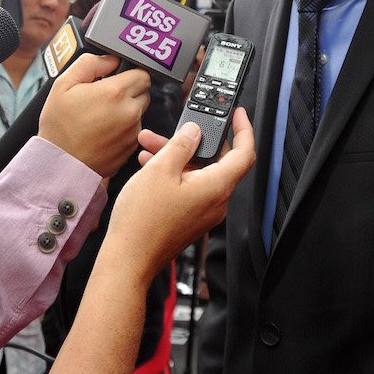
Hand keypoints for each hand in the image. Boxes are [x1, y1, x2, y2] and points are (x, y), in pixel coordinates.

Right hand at [39, 54, 150, 177]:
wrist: (60, 164)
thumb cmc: (59, 127)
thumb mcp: (63, 85)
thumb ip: (89, 64)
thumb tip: (110, 59)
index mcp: (115, 92)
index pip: (142, 73)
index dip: (128, 74)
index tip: (116, 79)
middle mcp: (130, 112)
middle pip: (144, 92)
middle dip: (129, 91)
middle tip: (106, 98)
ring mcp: (133, 132)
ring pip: (140, 112)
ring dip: (127, 110)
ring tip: (102, 117)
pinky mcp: (131, 148)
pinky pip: (135, 131)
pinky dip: (124, 129)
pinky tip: (104, 132)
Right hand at [103, 107, 253, 284]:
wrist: (129, 259)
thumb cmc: (143, 221)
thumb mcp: (161, 170)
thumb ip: (181, 145)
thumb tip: (194, 132)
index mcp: (216, 187)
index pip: (245, 154)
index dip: (243, 130)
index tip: (237, 115)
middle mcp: (216, 202)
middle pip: (217, 162)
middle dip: (194, 141)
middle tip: (177, 127)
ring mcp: (203, 212)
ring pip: (198, 174)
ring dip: (177, 156)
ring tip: (150, 145)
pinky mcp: (190, 219)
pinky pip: (189, 188)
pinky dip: (174, 173)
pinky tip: (150, 165)